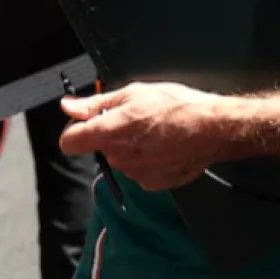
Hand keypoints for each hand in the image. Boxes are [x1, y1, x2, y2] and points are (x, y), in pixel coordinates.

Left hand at [59, 81, 233, 191]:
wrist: (213, 129)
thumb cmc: (174, 105)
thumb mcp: (132, 94)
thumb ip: (95, 104)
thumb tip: (67, 106)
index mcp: (109, 133)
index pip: (69, 142)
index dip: (74, 130)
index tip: (87, 121)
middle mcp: (119, 158)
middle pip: (98, 149)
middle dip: (109, 135)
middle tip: (133, 119)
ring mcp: (136, 174)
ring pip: (120, 160)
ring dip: (128, 148)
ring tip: (153, 132)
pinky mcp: (154, 184)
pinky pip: (138, 171)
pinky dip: (146, 161)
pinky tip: (163, 147)